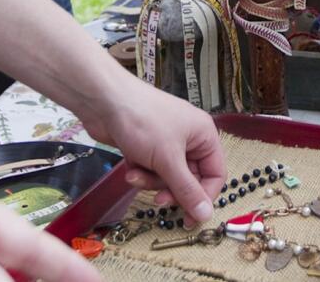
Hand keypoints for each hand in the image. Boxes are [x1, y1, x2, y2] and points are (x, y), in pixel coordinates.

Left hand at [78, 80, 224, 224]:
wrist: (104, 101)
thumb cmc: (143, 121)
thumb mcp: (168, 160)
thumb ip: (187, 190)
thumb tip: (206, 215)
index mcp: (204, 135)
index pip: (215, 174)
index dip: (204, 197)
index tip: (190, 217)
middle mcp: (189, 138)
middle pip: (189, 179)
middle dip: (170, 189)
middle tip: (158, 200)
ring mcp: (166, 142)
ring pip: (167, 177)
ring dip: (151, 181)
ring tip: (136, 175)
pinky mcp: (148, 146)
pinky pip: (152, 170)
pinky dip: (141, 172)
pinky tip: (129, 167)